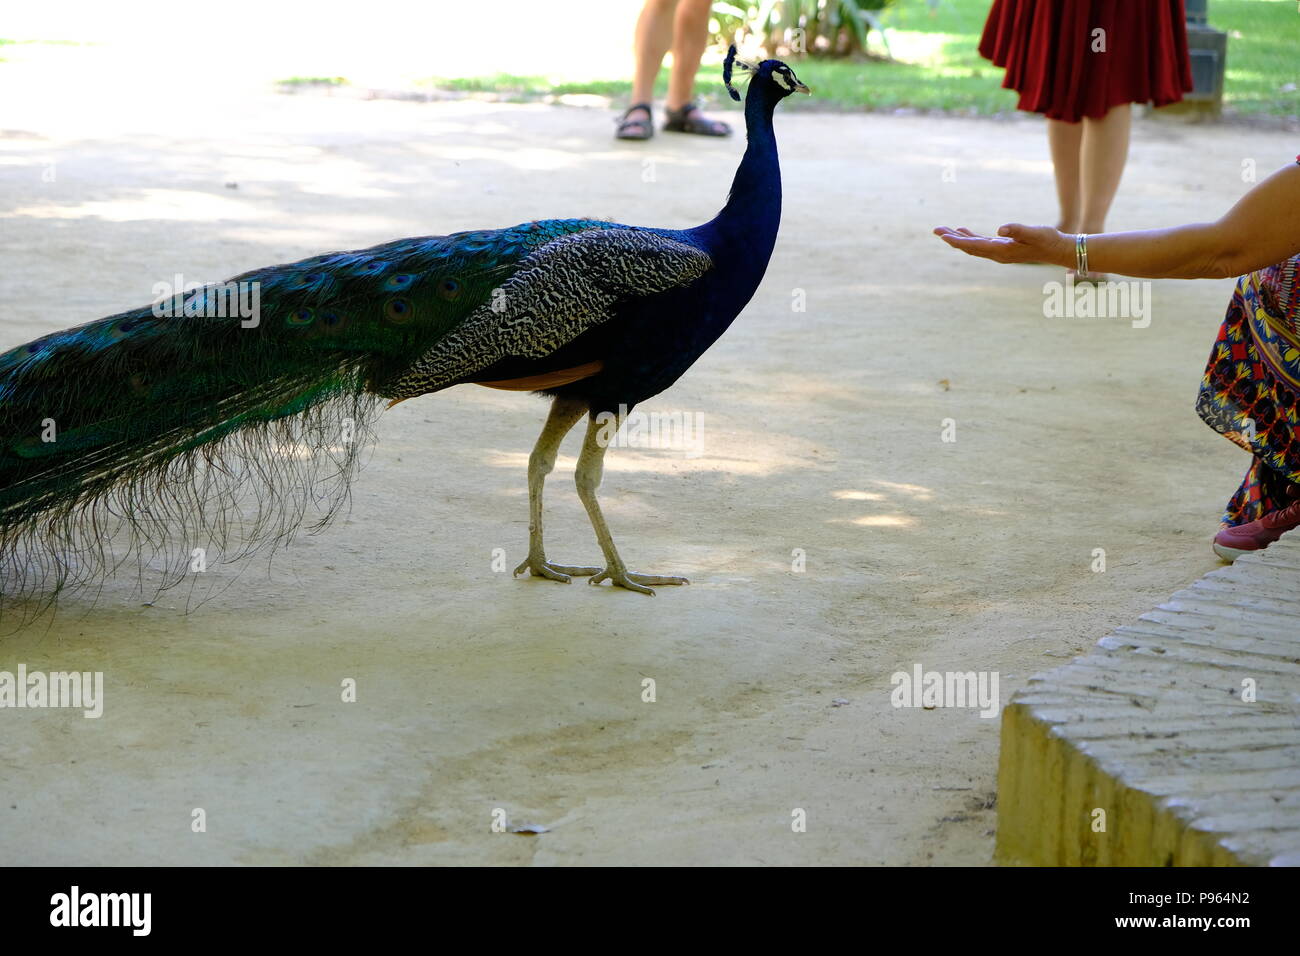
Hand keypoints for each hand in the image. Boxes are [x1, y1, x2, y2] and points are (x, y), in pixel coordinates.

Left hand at [933, 224, 1072, 266]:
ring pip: (973, 246)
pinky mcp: (1002, 248)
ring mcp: (999, 252)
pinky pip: (980, 244)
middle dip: (951, 238)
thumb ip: (1017, 230)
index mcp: (1001, 251)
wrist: (1057, 250)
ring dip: (958, 238)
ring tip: (943, 230)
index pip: (973, 246)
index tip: (942, 234)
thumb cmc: (1047, 240)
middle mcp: (996, 254)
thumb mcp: (1034, 232)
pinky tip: (963, 231)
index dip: (957, 240)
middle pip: (968, 247)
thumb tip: (999, 229)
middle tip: (935, 229)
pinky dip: (969, 237)